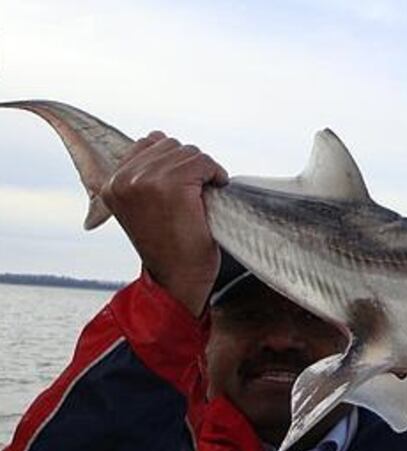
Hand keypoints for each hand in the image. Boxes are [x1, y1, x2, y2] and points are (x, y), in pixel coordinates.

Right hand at [101, 132, 228, 315]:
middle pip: (171, 145)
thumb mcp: (144, 206)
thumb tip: (158, 138)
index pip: (148, 143)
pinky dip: (215, 173)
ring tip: (204, 195)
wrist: (178, 279)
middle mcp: (123, 179)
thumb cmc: (169, 246)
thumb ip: (143, 176)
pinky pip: (202, 162)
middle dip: (190, 165)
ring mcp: (145, 180)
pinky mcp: (170, 185)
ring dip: (204, 170)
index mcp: (112, 183)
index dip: (175, 161)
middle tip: (197, 193)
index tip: (185, 186)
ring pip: (189, 152)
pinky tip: (216, 189)